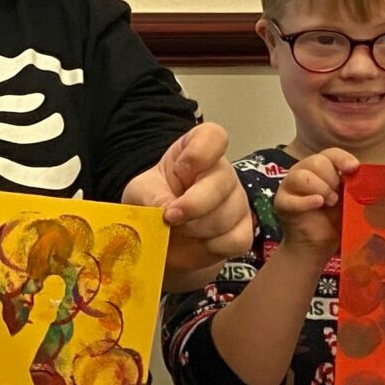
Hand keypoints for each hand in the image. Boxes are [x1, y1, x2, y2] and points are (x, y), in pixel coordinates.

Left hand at [123, 122, 251, 271]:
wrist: (162, 239)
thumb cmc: (153, 203)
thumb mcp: (141, 192)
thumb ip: (151, 196)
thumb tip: (168, 209)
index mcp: (198, 151)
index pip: (213, 137)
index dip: (199, 152)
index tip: (180, 169)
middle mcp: (222, 172)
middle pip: (222, 181)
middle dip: (193, 205)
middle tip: (170, 217)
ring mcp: (237, 201)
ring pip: (227, 215)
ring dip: (198, 229)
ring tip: (181, 230)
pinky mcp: (243, 230)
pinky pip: (237, 239)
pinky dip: (214, 247)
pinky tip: (200, 244)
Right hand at [274, 147, 362, 260]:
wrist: (318, 245)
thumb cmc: (335, 219)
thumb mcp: (350, 201)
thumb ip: (356, 187)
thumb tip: (371, 179)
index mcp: (322, 168)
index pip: (331, 153)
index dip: (342, 158)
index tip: (353, 168)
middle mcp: (303, 171)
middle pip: (316, 161)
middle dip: (331, 178)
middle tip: (338, 197)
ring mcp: (289, 186)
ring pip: (302, 176)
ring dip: (320, 188)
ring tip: (329, 203)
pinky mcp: (281, 202)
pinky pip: (292, 198)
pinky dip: (307, 201)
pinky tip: (318, 204)